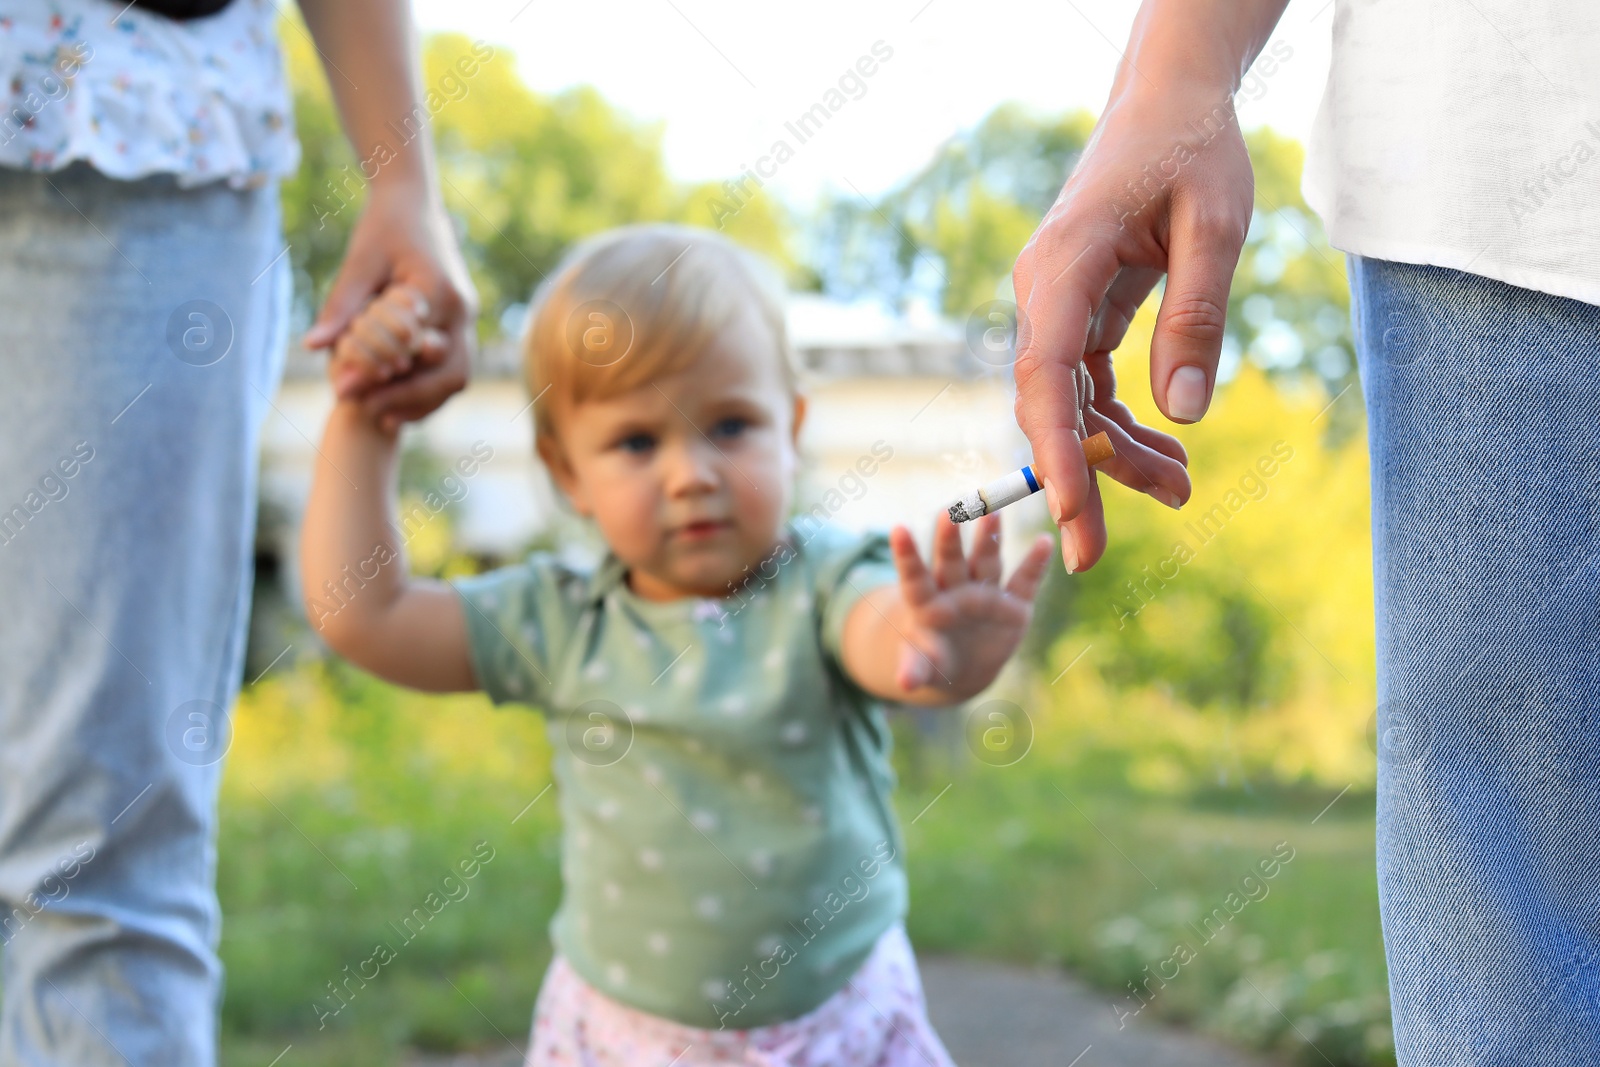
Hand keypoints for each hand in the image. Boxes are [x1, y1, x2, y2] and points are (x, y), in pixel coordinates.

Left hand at [303, 180, 478, 432]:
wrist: (414, 204)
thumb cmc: (383, 228)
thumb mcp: (357, 264)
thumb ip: (341, 308)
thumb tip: (313, 348)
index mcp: (438, 291)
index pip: (415, 349)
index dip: (383, 377)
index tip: (345, 392)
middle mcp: (462, 310)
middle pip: (450, 374)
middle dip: (410, 400)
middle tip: (367, 413)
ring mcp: (466, 320)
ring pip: (456, 378)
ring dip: (422, 403)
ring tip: (380, 419)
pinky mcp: (460, 326)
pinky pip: (452, 370)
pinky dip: (427, 392)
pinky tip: (395, 406)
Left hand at [886, 511, 1052, 699]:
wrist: (963, 668)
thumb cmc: (934, 660)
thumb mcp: (923, 665)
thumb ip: (915, 668)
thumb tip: (905, 685)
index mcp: (927, 601)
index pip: (914, 575)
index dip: (907, 554)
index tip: (898, 530)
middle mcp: (955, 589)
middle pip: (951, 561)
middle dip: (950, 539)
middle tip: (949, 512)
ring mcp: (985, 593)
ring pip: (986, 560)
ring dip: (989, 538)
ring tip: (993, 513)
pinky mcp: (1014, 605)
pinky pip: (1025, 581)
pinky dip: (1036, 563)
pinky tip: (1045, 542)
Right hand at [1012, 78, 1254, 572]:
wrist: (1168, 100)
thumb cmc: (1193, 147)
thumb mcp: (1217, 225)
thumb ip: (1197, 315)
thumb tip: (1183, 413)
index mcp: (1063, 265)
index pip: (1045, 374)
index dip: (1057, 450)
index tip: (1070, 514)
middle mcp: (1043, 290)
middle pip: (1050, 402)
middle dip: (1081, 476)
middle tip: (1101, 554)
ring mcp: (1055, 302)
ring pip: (1071, 401)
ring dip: (1116, 452)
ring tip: (1182, 489)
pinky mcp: (1078, 309)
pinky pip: (1090, 383)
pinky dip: (1124, 421)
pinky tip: (1167, 449)